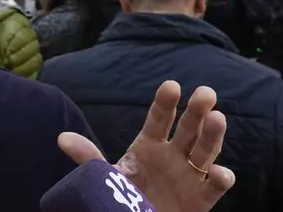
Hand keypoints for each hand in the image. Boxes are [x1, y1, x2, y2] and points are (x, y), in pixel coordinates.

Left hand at [59, 80, 234, 211]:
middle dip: (197, 111)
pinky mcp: (201, 198)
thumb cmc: (122, 196)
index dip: (166, 103)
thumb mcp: (105, 176)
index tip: (171, 86)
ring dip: (213, 135)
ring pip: (205, 151)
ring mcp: (189, 174)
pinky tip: (220, 172)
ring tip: (218, 118)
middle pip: (188, 129)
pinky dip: (220, 179)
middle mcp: (173, 154)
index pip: (159, 119)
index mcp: (149, 144)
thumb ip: (88, 157)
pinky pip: (215, 187)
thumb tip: (62, 137)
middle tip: (206, 92)